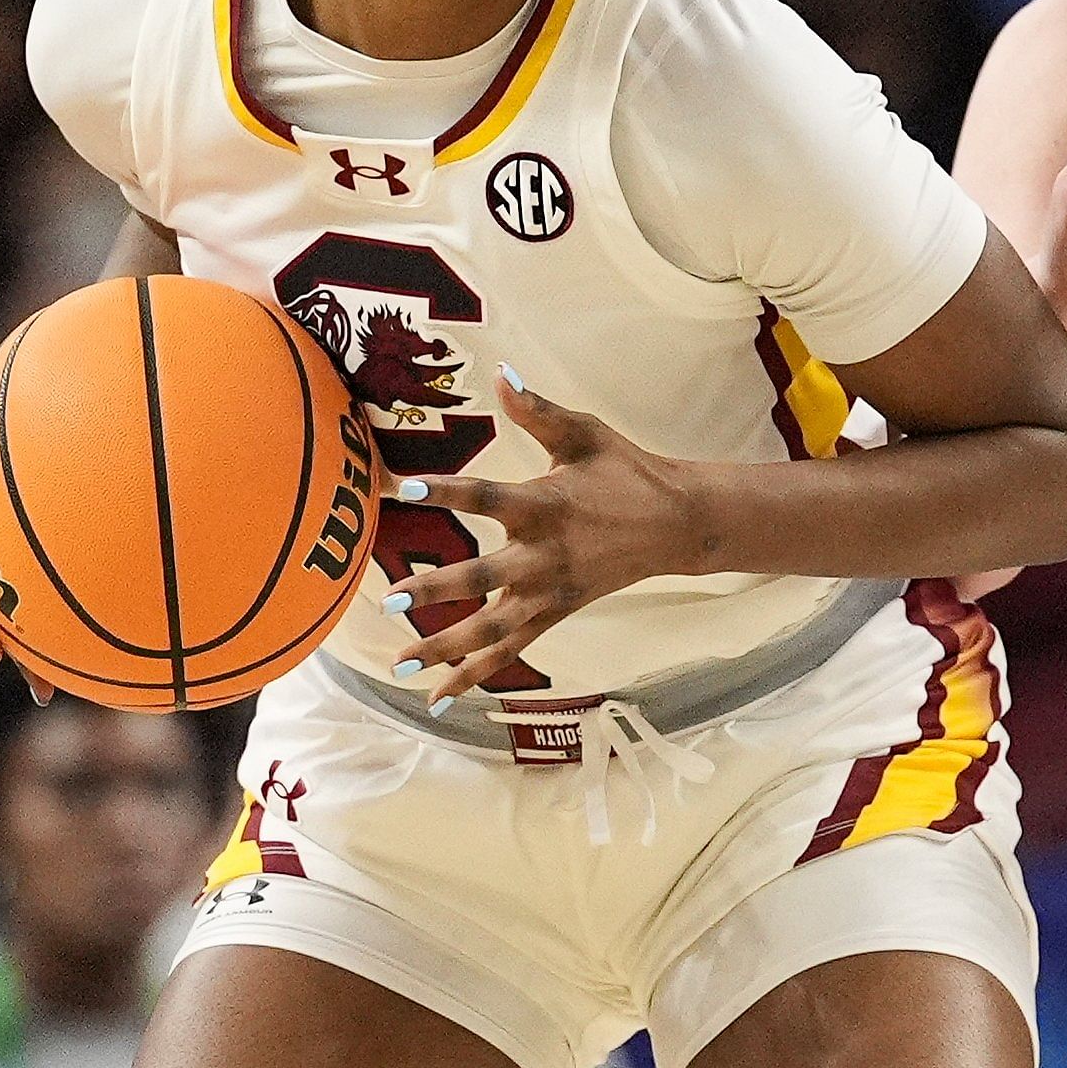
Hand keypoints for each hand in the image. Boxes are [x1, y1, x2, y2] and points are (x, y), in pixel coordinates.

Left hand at [386, 381, 713, 700]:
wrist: (676, 525)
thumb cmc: (625, 472)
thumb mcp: (584, 433)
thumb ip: (537, 410)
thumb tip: (500, 372)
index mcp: (545, 505)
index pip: (485, 496)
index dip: (444, 491)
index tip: (403, 488)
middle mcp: (543, 556)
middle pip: (482, 578)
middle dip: (435, 590)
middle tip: (390, 600)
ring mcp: (549, 592)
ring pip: (491, 630)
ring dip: (443, 648)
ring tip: (398, 664)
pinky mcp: (555, 613)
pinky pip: (510, 650)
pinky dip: (474, 675)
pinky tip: (437, 695)